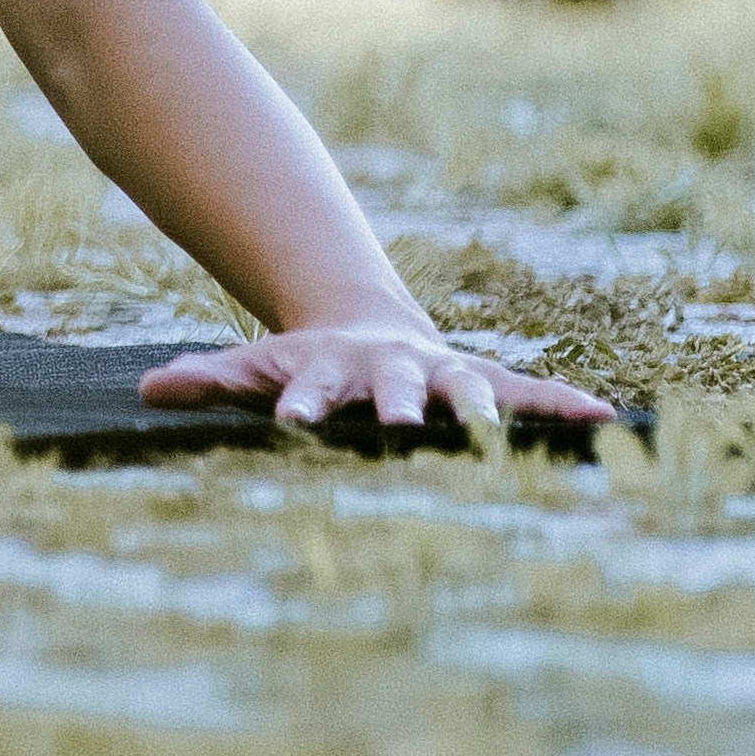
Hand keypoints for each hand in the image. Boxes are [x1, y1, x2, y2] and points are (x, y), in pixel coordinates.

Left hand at [230, 316, 607, 456]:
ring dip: (490, 413)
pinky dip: (564, 407)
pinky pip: (527, 396)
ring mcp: (442, 375)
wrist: (366, 327)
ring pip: (471, 392)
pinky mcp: (481, 384)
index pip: (312, 392)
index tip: (292, 425)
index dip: (302, 407)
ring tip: (514, 429)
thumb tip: (146, 390)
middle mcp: (394, 371)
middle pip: (399, 389)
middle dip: (405, 408)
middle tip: (408, 428)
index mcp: (334, 373)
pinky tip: (608, 422)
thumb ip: (206, 378)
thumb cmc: (306, 364)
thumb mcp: (254, 367)